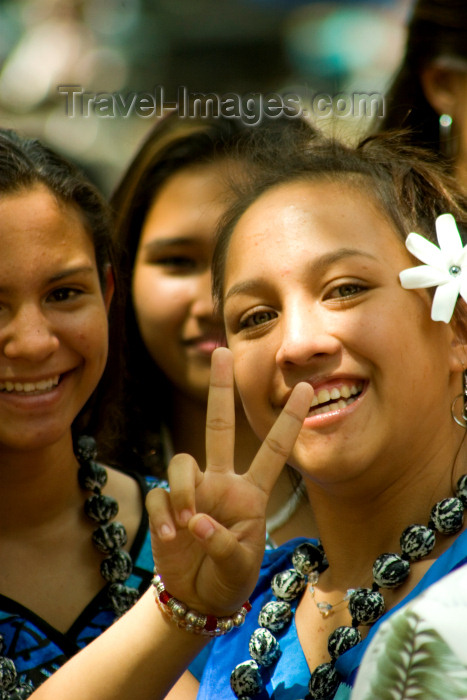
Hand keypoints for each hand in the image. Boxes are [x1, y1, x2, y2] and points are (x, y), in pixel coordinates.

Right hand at [146, 347, 312, 615]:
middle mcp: (222, 483)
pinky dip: (165, 514)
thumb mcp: (240, 569)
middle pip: (220, 426)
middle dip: (220, 390)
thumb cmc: (229, 579)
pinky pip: (160, 494)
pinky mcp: (166, 505)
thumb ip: (224, 545)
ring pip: (183, 461)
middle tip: (222, 353)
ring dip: (184, 491)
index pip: (273, 450)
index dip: (289, 421)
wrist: (195, 598)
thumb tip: (197, 520)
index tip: (307, 388)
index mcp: (251, 493)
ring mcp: (193, 491)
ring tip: (189, 526)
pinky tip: (171, 537)